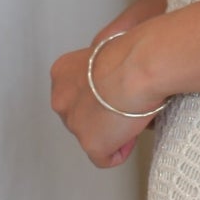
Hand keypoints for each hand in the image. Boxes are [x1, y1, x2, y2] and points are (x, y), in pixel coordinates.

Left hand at [50, 30, 164, 168]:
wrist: (137, 66)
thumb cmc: (130, 50)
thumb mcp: (107, 41)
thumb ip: (100, 59)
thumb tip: (113, 63)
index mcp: (62, 72)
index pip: (76, 91)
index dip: (100, 92)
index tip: (117, 88)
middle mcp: (61, 100)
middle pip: (81, 115)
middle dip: (102, 114)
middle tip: (125, 104)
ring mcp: (74, 124)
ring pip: (92, 136)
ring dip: (111, 131)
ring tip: (132, 116)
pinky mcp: (91, 145)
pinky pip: (105, 158)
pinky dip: (120, 150)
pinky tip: (132, 134)